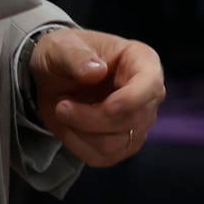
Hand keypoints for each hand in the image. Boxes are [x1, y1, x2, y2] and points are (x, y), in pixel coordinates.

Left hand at [32, 29, 163, 167]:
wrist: (53, 77)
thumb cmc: (63, 54)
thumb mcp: (60, 46)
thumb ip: (75, 56)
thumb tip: (96, 71)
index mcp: (141, 61)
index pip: (151, 85)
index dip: (133, 99)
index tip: (108, 106)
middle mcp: (147, 95)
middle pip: (131, 120)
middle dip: (91, 118)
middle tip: (61, 106)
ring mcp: (137, 123)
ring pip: (116, 144)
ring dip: (81, 132)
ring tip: (62, 110)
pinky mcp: (122, 145)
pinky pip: (103, 157)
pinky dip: (79, 145)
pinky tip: (68, 126)